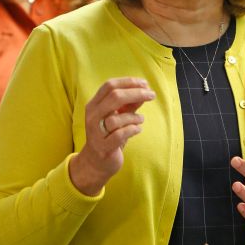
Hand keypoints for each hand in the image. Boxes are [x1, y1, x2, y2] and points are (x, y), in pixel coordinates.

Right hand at [69, 77, 154, 195]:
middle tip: (151, 95)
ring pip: (116, 118)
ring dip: (134, 117)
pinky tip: (137, 130)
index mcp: (94, 105)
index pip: (109, 85)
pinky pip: (120, 135)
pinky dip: (133, 130)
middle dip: (136, 93)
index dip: (128, 82)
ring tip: (140, 120)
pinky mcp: (103, 147)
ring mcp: (96, 133)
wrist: (96, 162)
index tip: (145, 83)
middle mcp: (92, 116)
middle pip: (114, 97)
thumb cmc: (110, 135)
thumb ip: (130, 104)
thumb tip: (145, 91)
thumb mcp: (119, 117)